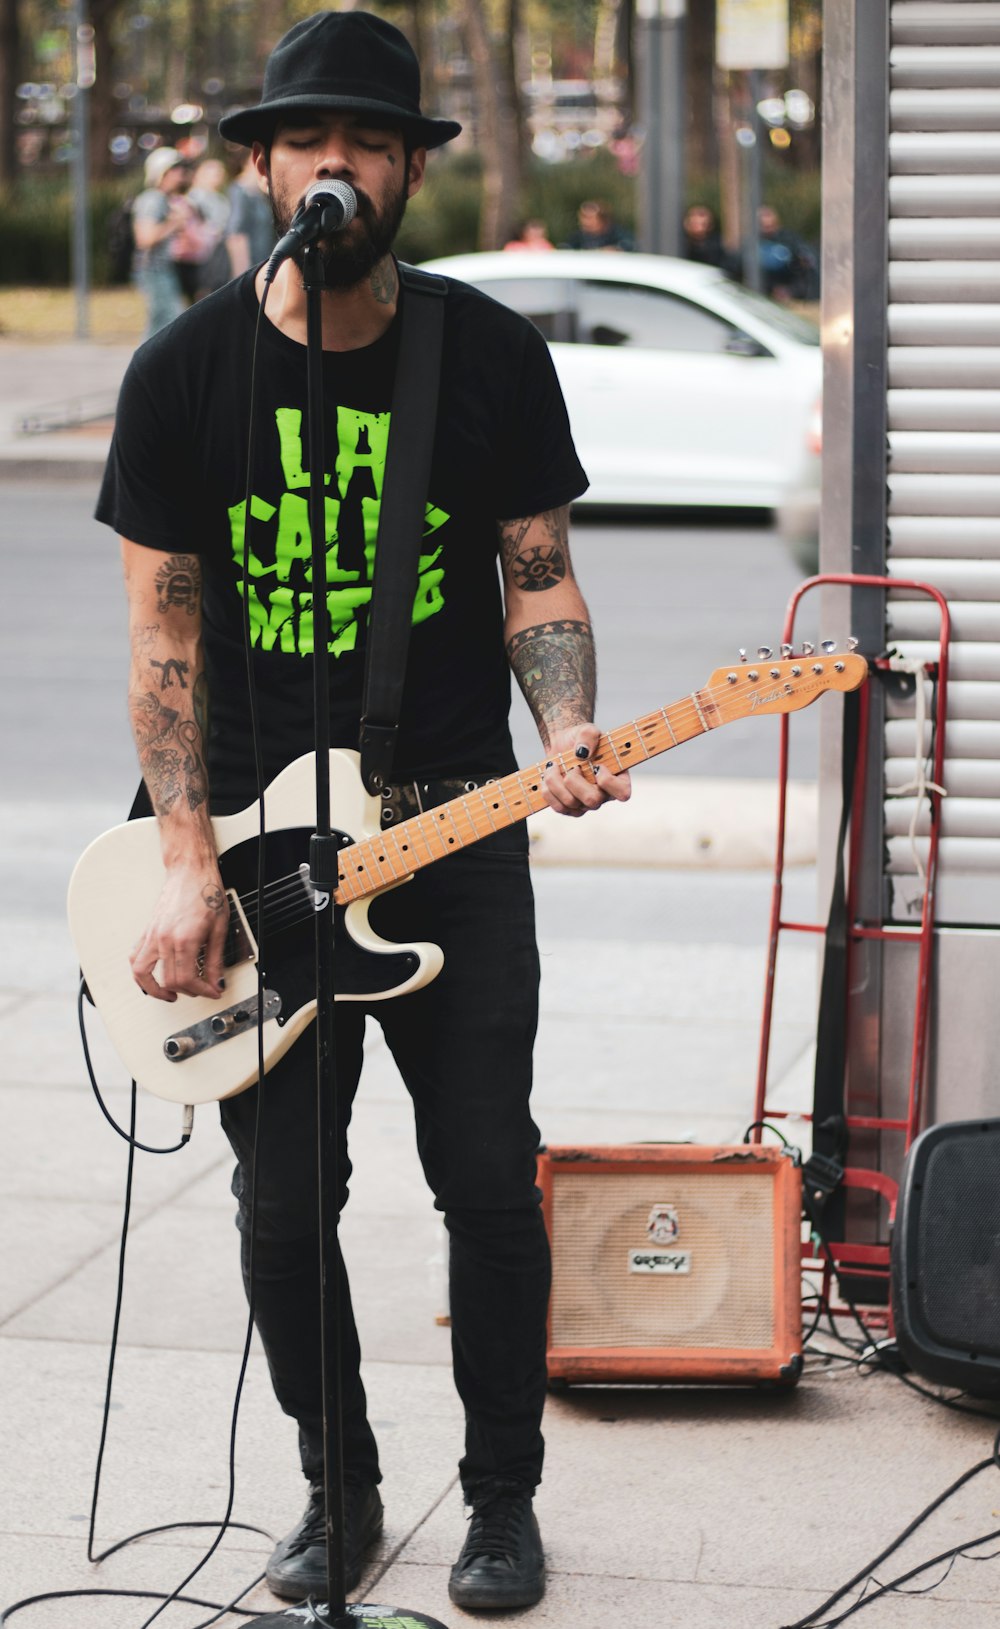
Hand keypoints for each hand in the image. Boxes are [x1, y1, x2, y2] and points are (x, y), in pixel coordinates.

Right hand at [130, 865, 229, 1001]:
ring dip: (154, 990)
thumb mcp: (219, 929)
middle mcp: (163, 939)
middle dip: (187, 990)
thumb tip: (216, 981)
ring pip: (142, 974)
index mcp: (183, 939)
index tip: (211, 991)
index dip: (201, 990)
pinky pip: (135, 958)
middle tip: (201, 988)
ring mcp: (152, 935)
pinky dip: (141, 973)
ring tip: (169, 995)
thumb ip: (215, 960)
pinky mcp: (147, 932)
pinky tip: (152, 977)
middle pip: (169, 980)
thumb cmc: (205, 893)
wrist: (191, 873)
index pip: (186, 979)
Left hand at [541, 722, 631, 818]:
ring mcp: (585, 804)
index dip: (608, 782)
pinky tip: (548, 776)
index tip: (596, 766)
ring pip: (570, 803)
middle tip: (572, 766)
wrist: (563, 745)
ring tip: (553, 766)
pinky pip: (558, 807)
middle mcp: (604, 795)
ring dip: (556, 781)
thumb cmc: (581, 739)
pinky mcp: (569, 808)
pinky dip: (548, 790)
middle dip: (575, 780)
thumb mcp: (587, 730)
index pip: (622, 793)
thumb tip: (582, 753)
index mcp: (617, 778)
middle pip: (592, 801)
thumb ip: (589, 735)